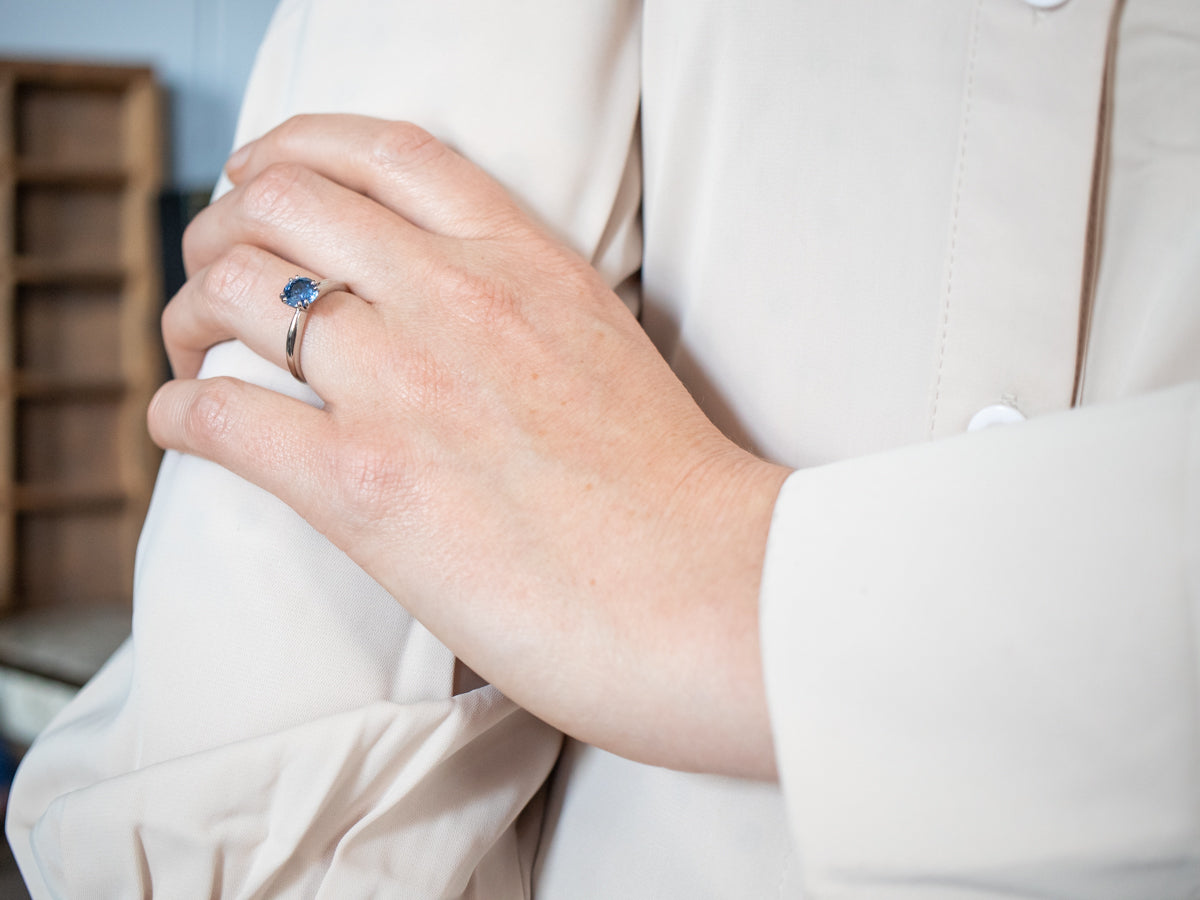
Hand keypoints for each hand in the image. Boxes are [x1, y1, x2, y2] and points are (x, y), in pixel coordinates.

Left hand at [149, 115, 790, 777]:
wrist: (708, 592)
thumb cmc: (672, 491)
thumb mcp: (605, 346)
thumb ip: (526, 307)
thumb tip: (445, 316)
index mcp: (526, 260)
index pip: (383, 152)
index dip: (296, 146)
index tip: (261, 178)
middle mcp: (456, 299)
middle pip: (281, 203)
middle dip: (223, 230)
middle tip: (215, 276)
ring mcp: (406, 386)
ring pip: (234, 291)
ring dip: (186, 312)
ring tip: (190, 347)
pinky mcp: (366, 486)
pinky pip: (221, 412)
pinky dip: (178, 410)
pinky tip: (185, 424)